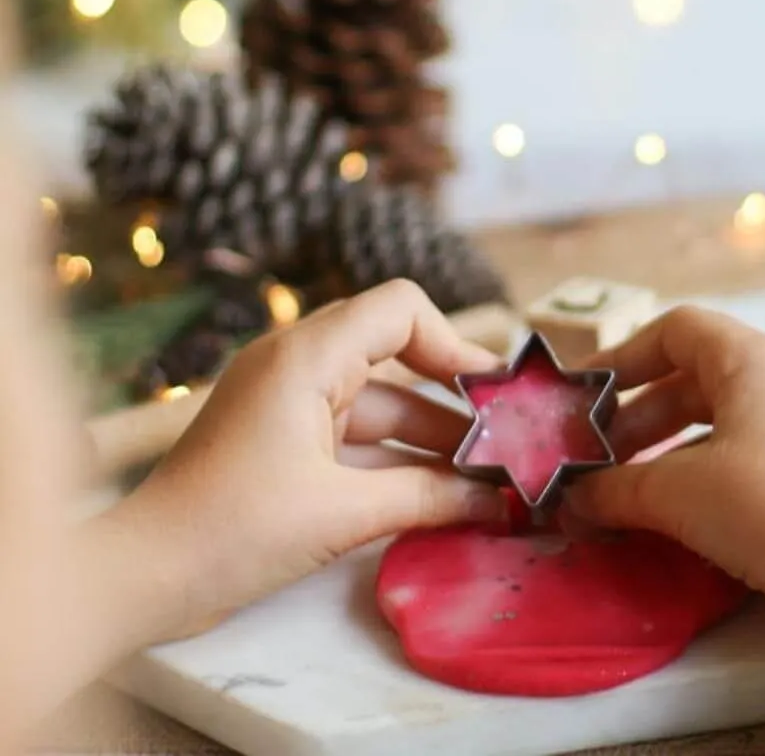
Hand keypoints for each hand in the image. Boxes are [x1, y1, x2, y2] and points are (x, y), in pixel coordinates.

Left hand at [105, 279, 506, 640]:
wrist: (140, 577)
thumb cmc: (231, 532)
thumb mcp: (340, 514)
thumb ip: (425, 497)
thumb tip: (495, 500)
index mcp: (307, 355)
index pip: (400, 308)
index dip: (453, 343)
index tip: (493, 394)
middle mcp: (299, 363)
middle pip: (397, 356)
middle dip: (452, 399)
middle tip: (503, 441)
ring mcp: (289, 400)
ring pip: (380, 400)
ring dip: (429, 437)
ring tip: (485, 479)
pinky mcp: (284, 436)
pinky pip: (355, 432)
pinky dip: (395, 457)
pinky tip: (439, 494)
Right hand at [564, 305, 764, 617]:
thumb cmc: (763, 505)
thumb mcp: (675, 491)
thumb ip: (615, 488)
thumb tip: (572, 499)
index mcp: (755, 358)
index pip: (677, 330)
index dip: (625, 356)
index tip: (588, 393)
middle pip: (697, 378)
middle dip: (641, 415)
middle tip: (602, 456)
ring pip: (725, 418)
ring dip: (671, 447)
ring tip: (634, 489)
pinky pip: (754, 449)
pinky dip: (710, 468)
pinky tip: (684, 512)